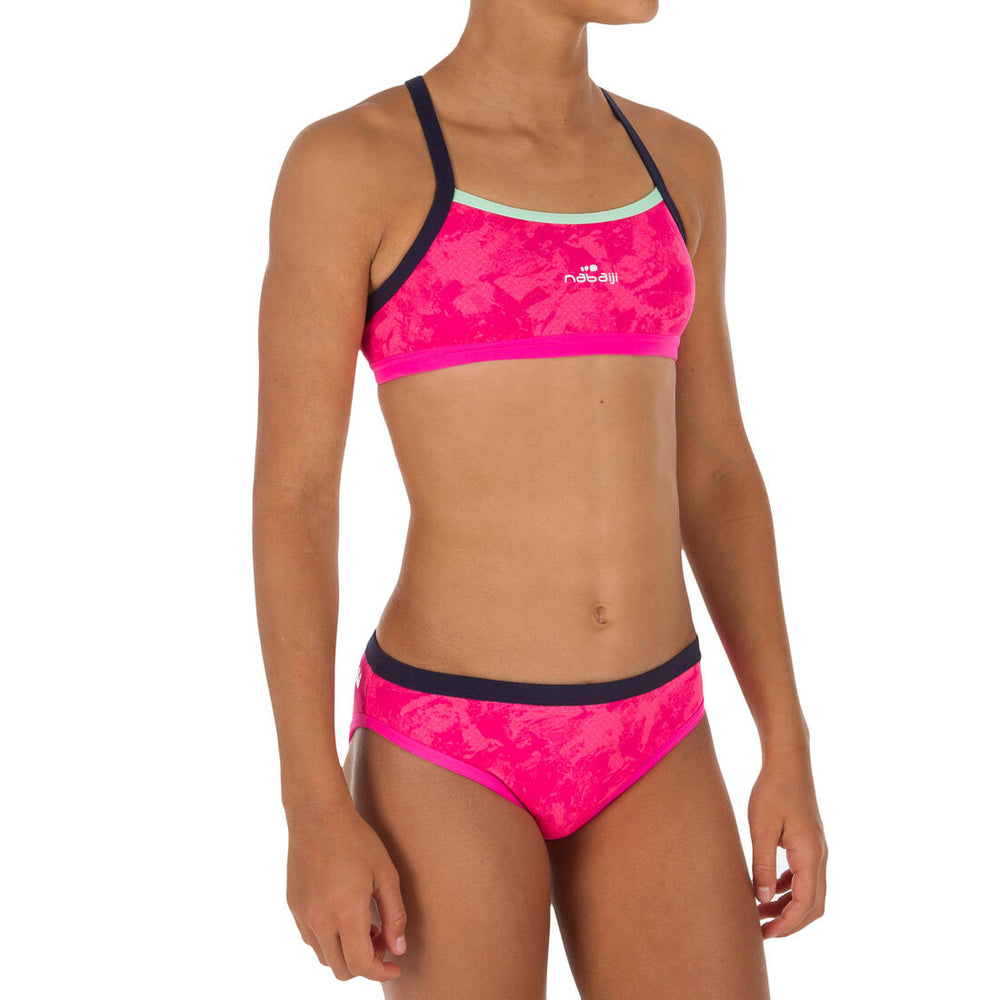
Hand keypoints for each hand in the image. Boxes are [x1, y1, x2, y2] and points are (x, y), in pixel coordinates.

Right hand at [285, 800, 406, 981]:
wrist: (318, 815)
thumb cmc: (357, 840)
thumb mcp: (385, 874)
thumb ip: (394, 915)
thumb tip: (398, 949)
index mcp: (345, 913)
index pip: (360, 965)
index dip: (380, 972)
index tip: (394, 966)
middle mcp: (320, 920)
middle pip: (341, 969)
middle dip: (365, 963)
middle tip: (380, 938)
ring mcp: (303, 915)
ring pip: (324, 957)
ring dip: (346, 952)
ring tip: (364, 924)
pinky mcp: (293, 906)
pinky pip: (311, 938)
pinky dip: (329, 939)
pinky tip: (343, 914)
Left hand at [748, 749, 827, 938]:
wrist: (788, 761)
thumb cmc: (772, 790)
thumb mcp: (761, 827)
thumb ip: (762, 865)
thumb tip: (762, 899)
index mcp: (810, 855)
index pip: (805, 904)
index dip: (787, 924)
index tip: (765, 934)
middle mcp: (820, 856)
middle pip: (813, 905)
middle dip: (790, 922)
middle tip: (762, 930)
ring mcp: (817, 849)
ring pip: (810, 891)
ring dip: (788, 906)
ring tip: (760, 912)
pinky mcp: (809, 842)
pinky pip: (804, 875)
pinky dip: (789, 888)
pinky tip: (768, 888)